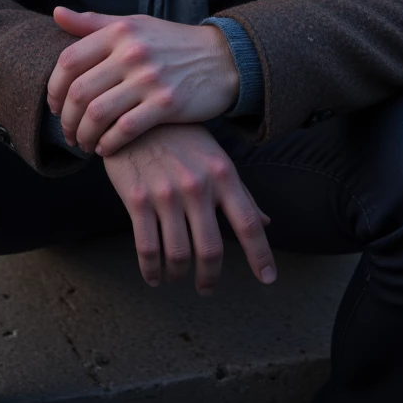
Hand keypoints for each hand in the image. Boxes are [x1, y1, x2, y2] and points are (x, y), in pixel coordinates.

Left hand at [47, 7, 239, 155]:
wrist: (221, 58)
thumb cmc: (170, 43)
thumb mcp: (134, 24)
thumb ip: (93, 22)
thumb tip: (56, 13)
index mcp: (119, 31)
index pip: (69, 61)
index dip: (54, 88)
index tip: (55, 106)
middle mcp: (132, 52)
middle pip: (80, 92)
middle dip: (67, 120)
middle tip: (67, 133)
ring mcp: (150, 78)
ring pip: (98, 114)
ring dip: (84, 136)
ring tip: (84, 143)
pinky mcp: (167, 104)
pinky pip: (125, 130)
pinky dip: (109, 144)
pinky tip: (106, 148)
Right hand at [103, 123, 275, 295]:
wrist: (134, 114)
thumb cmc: (181, 138)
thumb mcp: (215, 157)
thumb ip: (240, 192)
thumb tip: (266, 222)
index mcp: (223, 174)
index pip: (249, 223)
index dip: (261, 256)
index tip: (268, 279)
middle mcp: (197, 186)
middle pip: (211, 250)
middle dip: (210, 278)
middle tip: (207, 288)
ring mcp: (166, 193)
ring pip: (178, 255)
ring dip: (178, 275)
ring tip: (176, 277)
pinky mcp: (137, 198)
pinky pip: (147, 248)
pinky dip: (151, 270)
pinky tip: (153, 276)